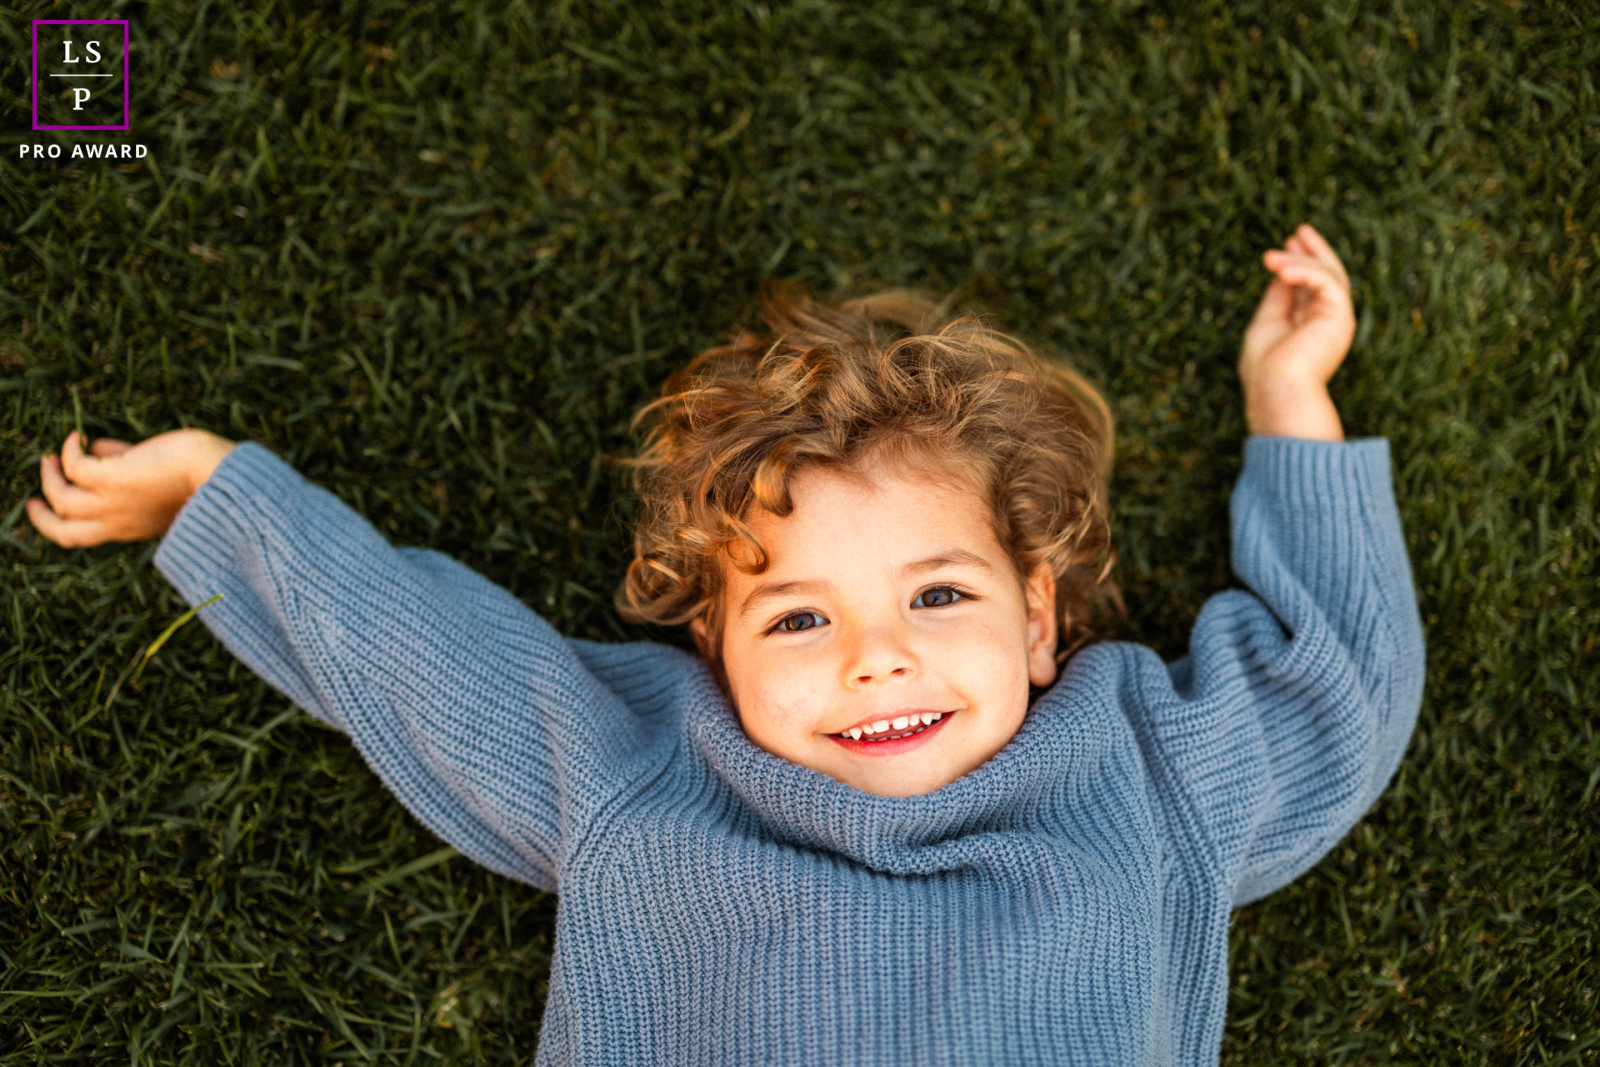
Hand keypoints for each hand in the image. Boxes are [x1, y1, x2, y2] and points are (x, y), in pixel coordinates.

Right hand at [26, 428, 234, 546]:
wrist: (222, 477)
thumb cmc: (202, 475)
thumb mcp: (158, 478)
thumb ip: (126, 464)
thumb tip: (96, 446)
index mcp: (133, 527)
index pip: (90, 535)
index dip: (67, 522)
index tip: (57, 506)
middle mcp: (119, 521)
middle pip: (64, 533)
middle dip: (43, 517)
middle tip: (34, 500)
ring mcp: (114, 503)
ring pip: (62, 499)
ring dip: (51, 477)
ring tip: (51, 457)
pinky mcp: (113, 479)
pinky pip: (75, 466)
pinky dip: (71, 451)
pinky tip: (77, 437)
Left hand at [1238, 223, 1354, 440]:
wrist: (1276, 388)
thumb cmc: (1265, 365)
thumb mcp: (1266, 323)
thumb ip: (1277, 298)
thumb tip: (1281, 272)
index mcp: (1310, 325)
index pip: (1310, 286)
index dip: (1300, 263)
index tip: (1287, 244)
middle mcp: (1327, 320)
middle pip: (1327, 276)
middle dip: (1312, 252)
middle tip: (1298, 232)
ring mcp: (1336, 318)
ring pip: (1327, 275)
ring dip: (1299, 261)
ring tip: (1270, 257)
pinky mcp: (1340, 316)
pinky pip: (1327, 282)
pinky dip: (1305, 272)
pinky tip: (1281, 271)